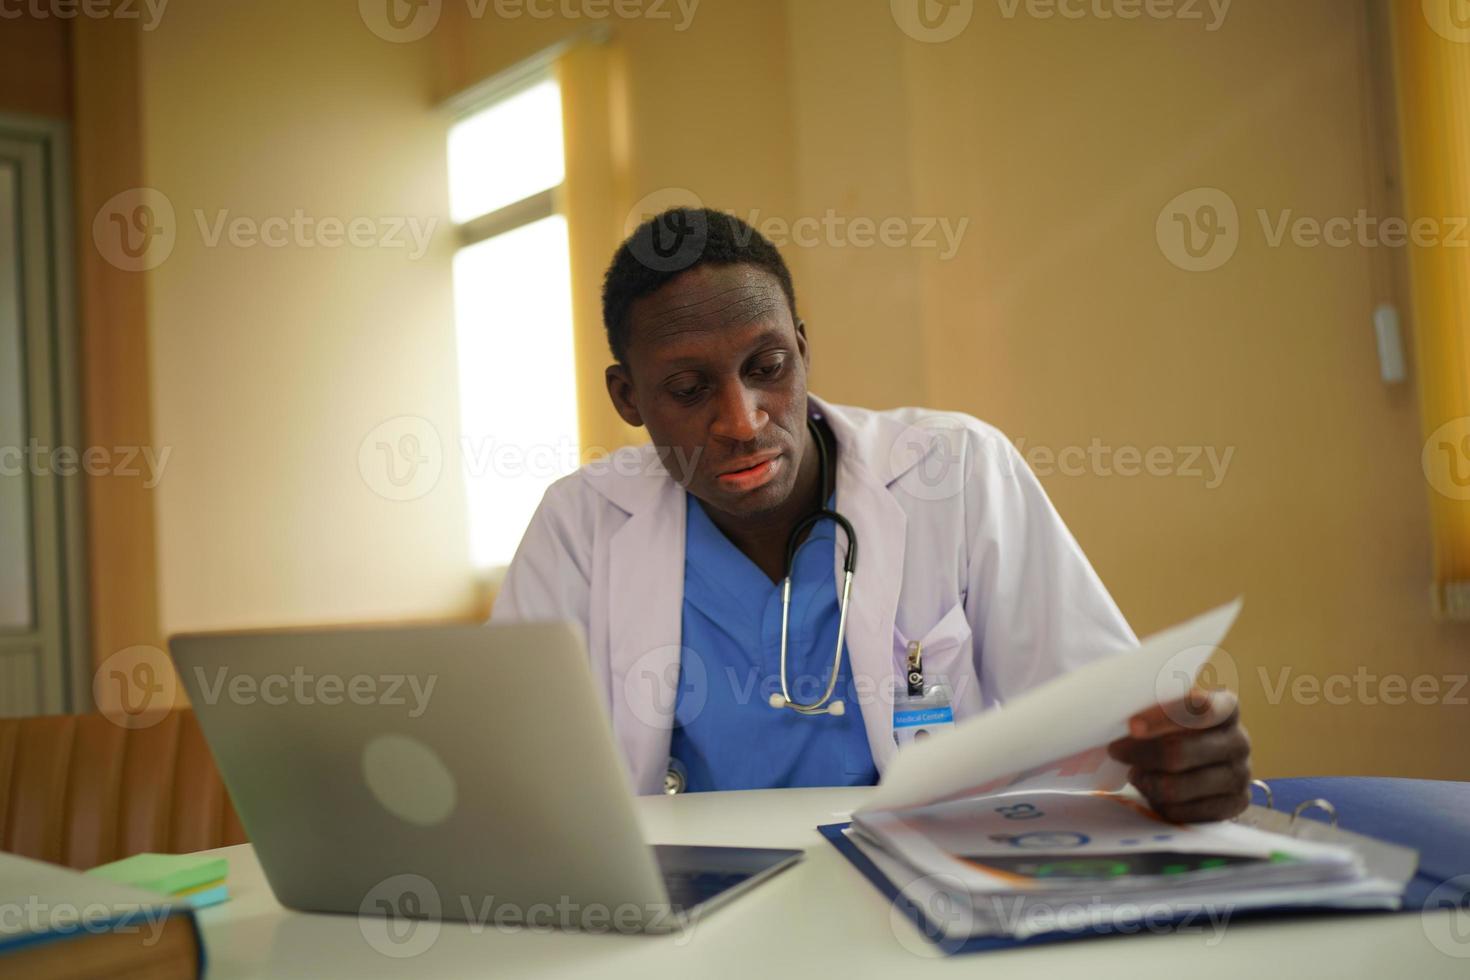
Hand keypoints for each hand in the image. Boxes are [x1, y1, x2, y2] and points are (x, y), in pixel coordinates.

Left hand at [1106, 688, 1250, 822]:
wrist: (1208, 762)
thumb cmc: (1180, 728)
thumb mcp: (1171, 710)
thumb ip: (1153, 707)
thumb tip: (1117, 713)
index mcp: (1227, 708)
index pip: (1199, 709)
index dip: (1162, 718)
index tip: (1132, 726)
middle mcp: (1240, 741)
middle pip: (1178, 752)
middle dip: (1140, 753)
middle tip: (1117, 751)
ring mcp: (1241, 776)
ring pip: (1176, 787)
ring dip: (1146, 781)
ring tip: (1135, 773)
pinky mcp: (1235, 805)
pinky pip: (1183, 811)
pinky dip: (1158, 803)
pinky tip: (1152, 791)